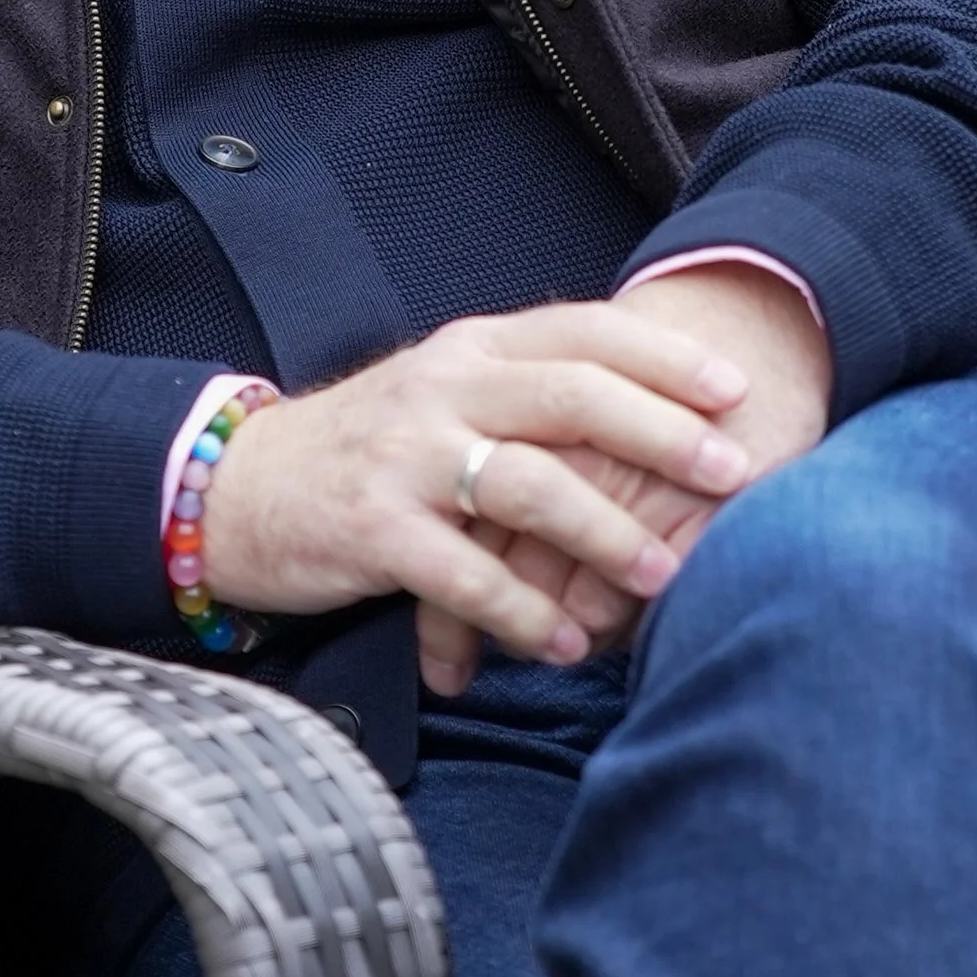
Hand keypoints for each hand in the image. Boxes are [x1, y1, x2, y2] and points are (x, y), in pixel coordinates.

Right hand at [413, 264, 832, 697]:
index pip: (583, 333)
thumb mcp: (446, 394)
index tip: (737, 392)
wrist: (239, 489)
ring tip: (661, 577)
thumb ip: (530, 391)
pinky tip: (567, 643)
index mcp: (472, 348)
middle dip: (662, 435)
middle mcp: (443, 389)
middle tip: (734, 472)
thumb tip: (657, 408)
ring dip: (604, 533)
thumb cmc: (371, 450)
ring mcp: (406, 457)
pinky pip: (465, 574)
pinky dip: (524, 613)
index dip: (665, 358)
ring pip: (526, 486)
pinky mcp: (374, 529)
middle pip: (571, 396)